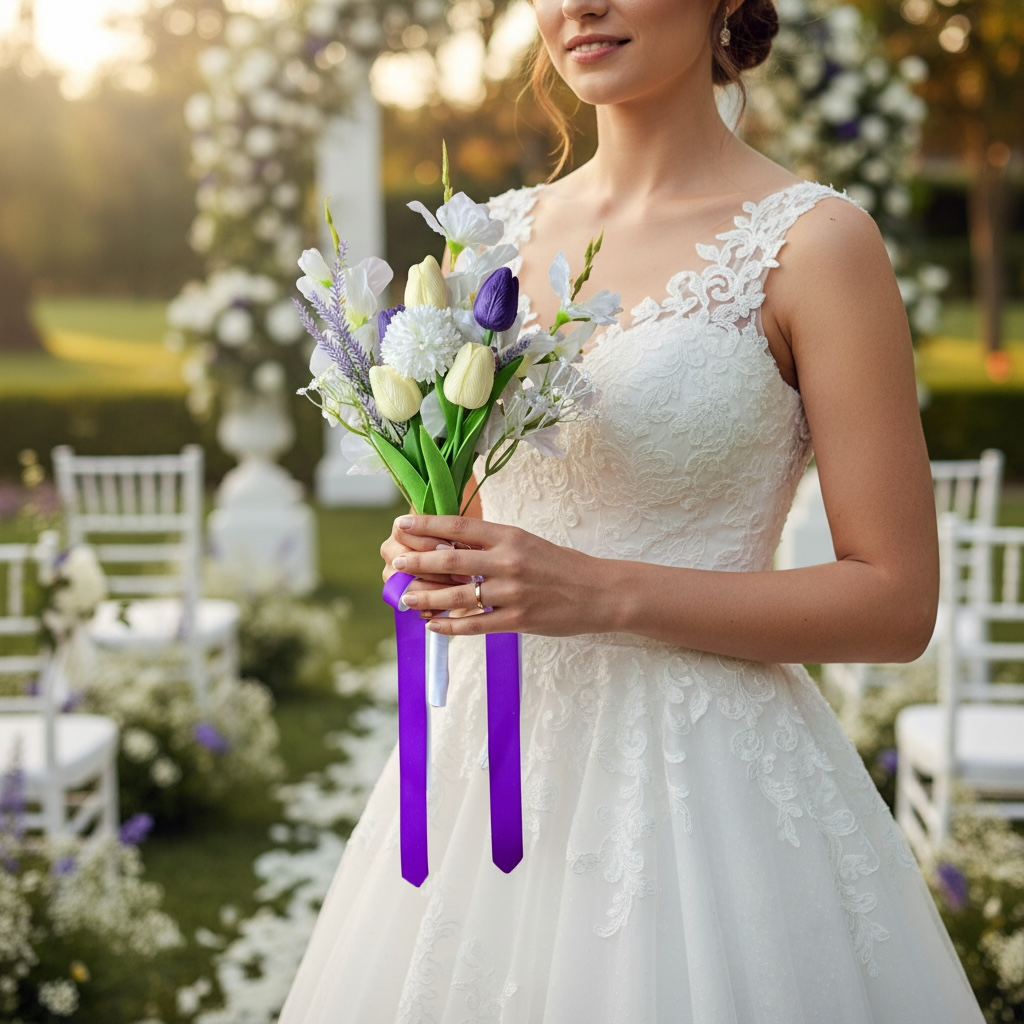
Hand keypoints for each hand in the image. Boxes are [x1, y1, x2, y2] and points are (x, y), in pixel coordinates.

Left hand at [386, 515, 607, 636]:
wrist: (598, 592)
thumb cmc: (560, 565)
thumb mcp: (526, 543)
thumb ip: (492, 545)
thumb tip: (451, 546)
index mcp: (510, 537)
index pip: (460, 527)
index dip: (427, 525)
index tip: (402, 524)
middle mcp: (508, 562)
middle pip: (451, 561)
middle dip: (417, 562)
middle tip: (395, 564)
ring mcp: (512, 593)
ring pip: (457, 597)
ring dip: (426, 598)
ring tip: (405, 598)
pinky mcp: (518, 620)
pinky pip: (475, 625)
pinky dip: (450, 627)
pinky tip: (433, 626)